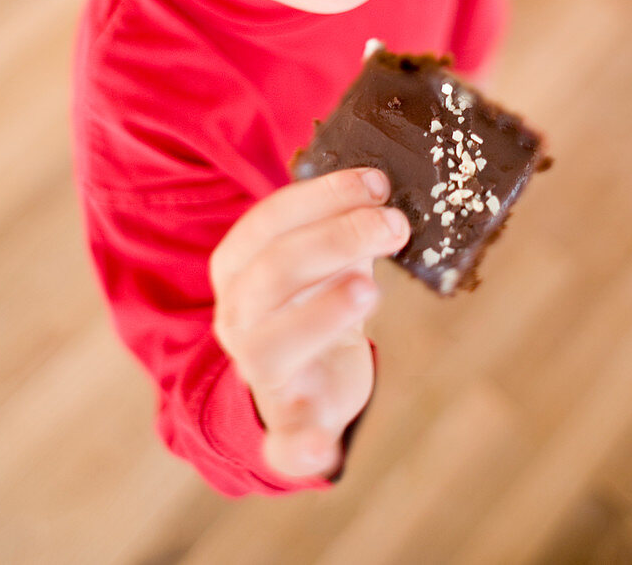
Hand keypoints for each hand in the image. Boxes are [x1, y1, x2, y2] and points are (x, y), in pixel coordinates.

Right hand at [209, 167, 409, 479]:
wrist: (300, 376)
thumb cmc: (313, 297)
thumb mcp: (317, 254)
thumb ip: (340, 219)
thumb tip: (386, 181)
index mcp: (238, 266)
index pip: (268, 221)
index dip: (323, 197)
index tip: (377, 182)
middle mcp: (237, 316)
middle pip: (273, 273)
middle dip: (335, 240)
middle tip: (394, 224)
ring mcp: (259, 371)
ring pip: (271, 346)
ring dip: (322, 314)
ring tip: (370, 289)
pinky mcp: (288, 424)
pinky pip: (284, 444)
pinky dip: (300, 448)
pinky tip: (320, 450)